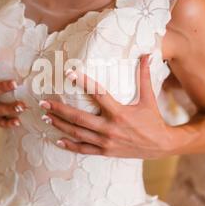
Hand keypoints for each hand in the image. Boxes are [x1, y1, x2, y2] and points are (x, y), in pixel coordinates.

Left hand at [39, 55, 174, 158]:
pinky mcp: (105, 152)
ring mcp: (105, 142)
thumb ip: (145, 75)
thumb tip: (147, 54)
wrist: (161, 145)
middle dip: (59, 110)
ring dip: (59, 125)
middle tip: (43, 102)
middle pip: (78, 117)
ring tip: (45, 117)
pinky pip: (83, 149)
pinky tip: (57, 140)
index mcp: (119, 112)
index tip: (68, 73)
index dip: (83, 82)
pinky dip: (69, 145)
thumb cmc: (153, 119)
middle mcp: (109, 128)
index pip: (98, 94)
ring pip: (77, 133)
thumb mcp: (149, 97)